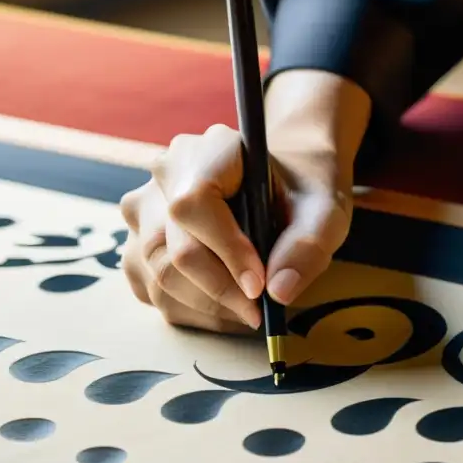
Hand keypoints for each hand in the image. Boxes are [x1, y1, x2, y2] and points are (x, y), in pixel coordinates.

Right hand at [119, 70, 370, 333]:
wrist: (283, 187)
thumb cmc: (301, 195)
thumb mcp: (324, 213)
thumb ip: (308, 247)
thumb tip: (279, 291)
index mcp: (211, 150)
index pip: (194, 205)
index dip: (224, 251)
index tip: (258, 286)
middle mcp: (167, 173)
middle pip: (171, 247)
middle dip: (218, 291)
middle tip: (257, 311)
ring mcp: (145, 207)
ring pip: (157, 274)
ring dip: (205, 307)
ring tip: (246, 311)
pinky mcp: (138, 240)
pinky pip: (151, 288)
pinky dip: (190, 310)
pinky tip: (224, 308)